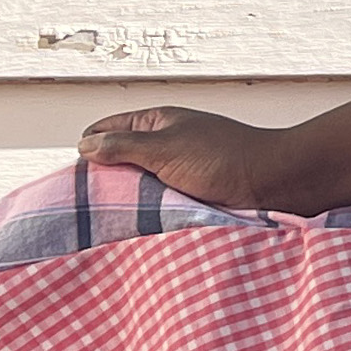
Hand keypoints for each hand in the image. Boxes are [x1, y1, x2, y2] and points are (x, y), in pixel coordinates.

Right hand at [76, 102, 310, 207]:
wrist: (275, 183)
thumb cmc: (223, 159)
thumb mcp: (165, 148)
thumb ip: (122, 146)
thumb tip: (84, 145)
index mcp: (155, 122)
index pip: (104, 130)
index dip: (86, 150)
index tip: (74, 180)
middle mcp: (164, 143)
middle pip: (118, 160)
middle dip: (103, 180)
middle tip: (87, 208)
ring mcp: (177, 169)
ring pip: (138, 185)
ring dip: (127, 200)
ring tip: (108, 222)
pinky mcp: (191, 194)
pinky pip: (160, 202)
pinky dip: (148, 211)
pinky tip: (136, 227)